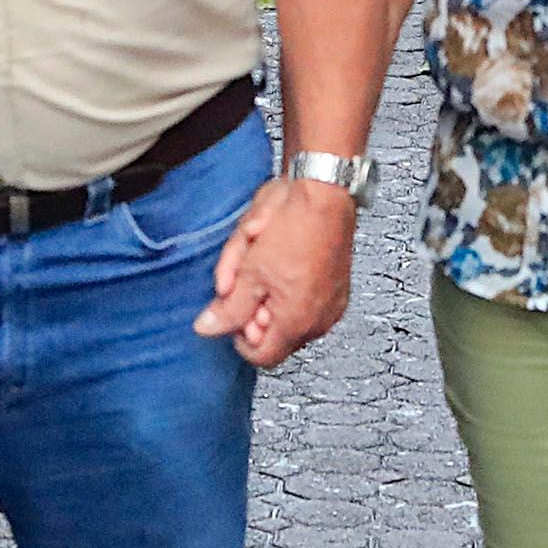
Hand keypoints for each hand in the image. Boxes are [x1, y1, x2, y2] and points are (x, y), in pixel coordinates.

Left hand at [195, 177, 357, 368]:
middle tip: (248, 279)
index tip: (234, 309)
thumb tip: (208, 328)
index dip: (240, 336)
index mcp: (297, 321)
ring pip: (292, 317)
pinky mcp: (339, 286)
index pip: (261, 356)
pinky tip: (287, 260)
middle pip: (277, 337)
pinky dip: (294, 287)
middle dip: (256, 311)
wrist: (324, 190)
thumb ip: (228, 307)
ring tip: (267, 262)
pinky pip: (310, 301)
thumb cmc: (291, 225)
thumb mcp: (248, 269)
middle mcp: (320, 320)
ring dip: (274, 297)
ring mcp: (333, 303)